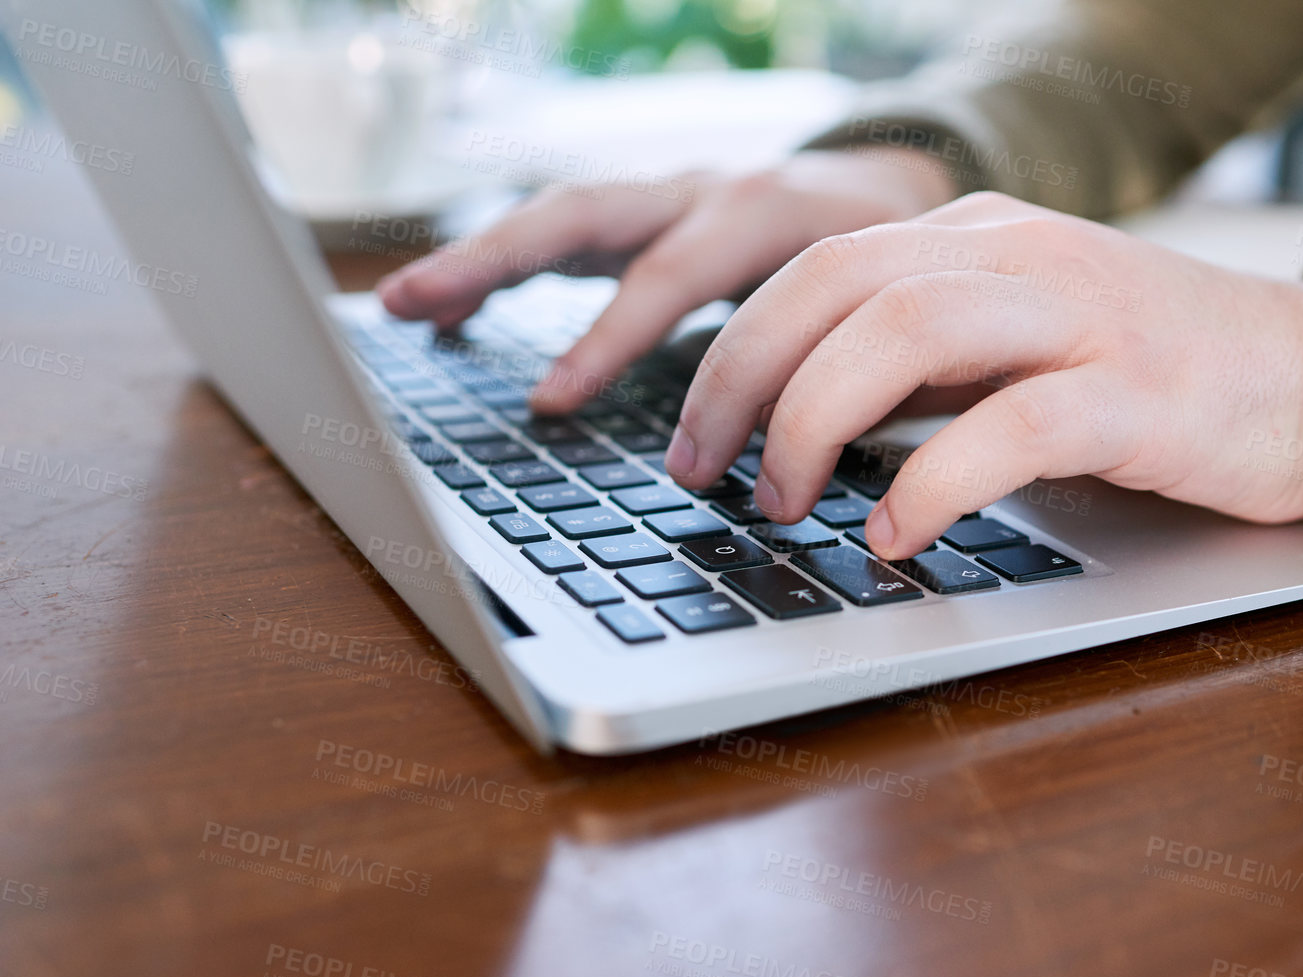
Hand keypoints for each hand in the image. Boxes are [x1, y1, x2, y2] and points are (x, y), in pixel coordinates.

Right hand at [376, 149, 955, 412]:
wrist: (896, 200)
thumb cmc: (889, 267)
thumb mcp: (876, 314)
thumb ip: (823, 366)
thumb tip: (768, 451)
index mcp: (765, 214)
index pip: (672, 274)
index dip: (608, 338)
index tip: (550, 401)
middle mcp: (703, 194)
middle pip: (583, 214)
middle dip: (493, 261)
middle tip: (414, 305)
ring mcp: (668, 200)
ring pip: (561, 217)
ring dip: (478, 259)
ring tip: (399, 303)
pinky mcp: (648, 217)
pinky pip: (566, 234)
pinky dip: (505, 266)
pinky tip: (446, 309)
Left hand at [665, 192, 1302, 557]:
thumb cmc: (1159, 377)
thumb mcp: (1021, 345)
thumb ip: (927, 365)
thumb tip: (807, 423)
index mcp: (978, 239)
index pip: (817, 264)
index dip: (733, 349)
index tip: (691, 436)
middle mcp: (1018, 256)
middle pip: (835, 283)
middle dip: (741, 380)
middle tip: (701, 471)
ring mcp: (1080, 316)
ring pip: (904, 329)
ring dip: (814, 421)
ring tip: (782, 504)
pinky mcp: (1136, 393)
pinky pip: (1011, 424)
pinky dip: (932, 480)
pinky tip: (894, 536)